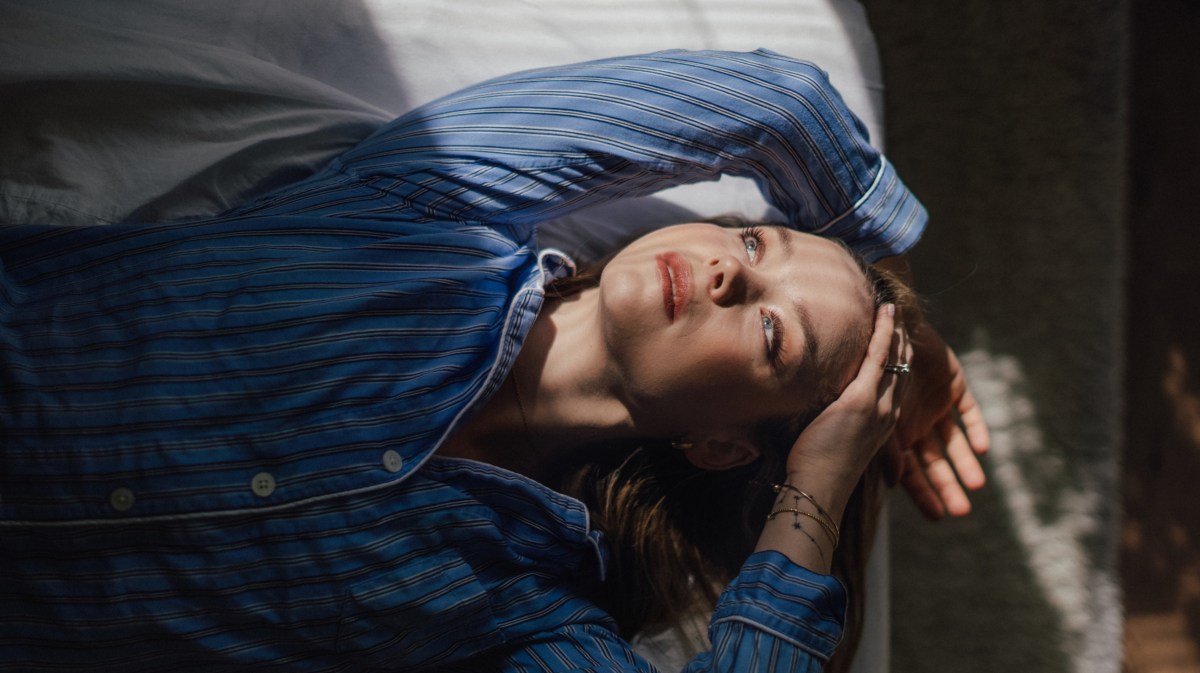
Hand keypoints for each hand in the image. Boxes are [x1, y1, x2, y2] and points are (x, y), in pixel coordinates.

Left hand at [784, 304, 902, 515]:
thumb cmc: (817, 471)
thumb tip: (816, 412)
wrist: (819, 489)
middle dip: (900, 341)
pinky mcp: (861, 399)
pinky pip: (878, 357)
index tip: (894, 340)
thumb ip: (833, 424)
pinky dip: (884, 332)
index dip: (896, 361)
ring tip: (893, 309)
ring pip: (893, 358)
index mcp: (881, 424)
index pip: (894, 384)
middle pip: (900, 368)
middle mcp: (886, 412)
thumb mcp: (833, 442)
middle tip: (898, 316)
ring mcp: (877, 405)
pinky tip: (886, 313)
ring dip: (894, 331)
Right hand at [882, 318, 989, 518]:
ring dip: (965, 463)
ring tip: (976, 485)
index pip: (912, 470)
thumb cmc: (873, 371)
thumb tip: (897, 484)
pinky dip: (976, 429)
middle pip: (935, 461)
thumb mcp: (874, 416)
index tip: (938, 517)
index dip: (923, 492)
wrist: (886, 328)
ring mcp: (935, 404)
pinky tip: (982, 448)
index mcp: (894, 432)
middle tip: (961, 511)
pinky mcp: (954, 385)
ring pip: (954, 441)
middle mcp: (915, 422)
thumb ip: (885, 448)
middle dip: (947, 485)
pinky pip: (969, 411)